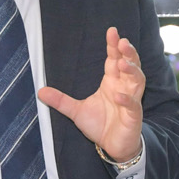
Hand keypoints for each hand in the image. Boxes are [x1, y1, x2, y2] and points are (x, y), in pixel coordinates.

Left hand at [38, 26, 144, 161]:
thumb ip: (61, 101)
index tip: (112, 31)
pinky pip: (134, 105)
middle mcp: (124, 87)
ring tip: (124, 64)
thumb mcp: (76, 111)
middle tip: (123, 42)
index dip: (114, 45)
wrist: (113, 147)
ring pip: (138, 81)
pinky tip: (119, 95)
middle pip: (130, 65)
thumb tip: (40, 91)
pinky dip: (128, 99)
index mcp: (111, 82)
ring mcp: (131, 101)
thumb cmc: (100, 126)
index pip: (114, 59)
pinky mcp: (134, 116)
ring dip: (132, 71)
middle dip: (128, 53)